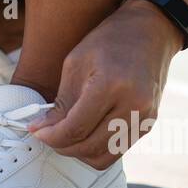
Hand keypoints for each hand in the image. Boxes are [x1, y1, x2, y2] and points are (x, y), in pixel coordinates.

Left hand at [28, 0, 184, 168]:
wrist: (150, 32)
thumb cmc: (110, 41)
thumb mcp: (76, 63)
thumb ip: (61, 102)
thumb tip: (42, 129)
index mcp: (110, 85)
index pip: (75, 128)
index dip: (51, 136)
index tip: (37, 131)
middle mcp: (132, 105)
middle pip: (89, 146)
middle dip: (62, 146)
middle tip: (48, 135)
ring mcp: (144, 117)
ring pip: (104, 156)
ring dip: (80, 152)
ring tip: (67, 137)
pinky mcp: (148, 124)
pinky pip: (117, 150)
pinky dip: (97, 149)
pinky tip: (86, 133)